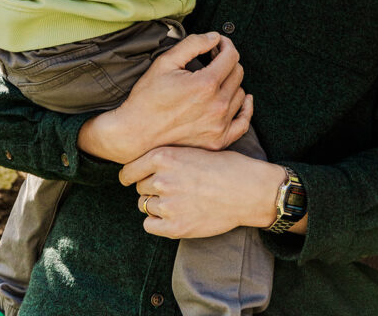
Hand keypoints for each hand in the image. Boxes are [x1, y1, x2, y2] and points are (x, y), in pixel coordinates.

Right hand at [77, 32, 252, 163]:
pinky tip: (242, 99)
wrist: (135, 133)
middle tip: (212, 59)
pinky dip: (245, 109)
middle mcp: (217, 105)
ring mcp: (219, 125)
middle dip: (227, 61)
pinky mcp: (218, 141)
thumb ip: (193, 44)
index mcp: (206, 84)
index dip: (225, 44)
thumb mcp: (166, 62)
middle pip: (238, 73)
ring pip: (240, 94)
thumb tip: (215, 37)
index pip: (231, 56)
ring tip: (214, 80)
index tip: (217, 44)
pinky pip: (243, 123)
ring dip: (231, 83)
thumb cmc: (148, 96)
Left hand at [119, 147, 284, 238]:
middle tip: (170, 187)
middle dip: (150, 187)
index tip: (132, 178)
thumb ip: (168, 158)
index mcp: (164, 156)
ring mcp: (167, 205)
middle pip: (139, 187)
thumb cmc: (225, 166)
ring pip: (144, 205)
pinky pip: (149, 225)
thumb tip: (144, 168)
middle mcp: (162, 179)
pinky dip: (158, 221)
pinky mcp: (175, 227)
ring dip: (155, 203)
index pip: (129, 169)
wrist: (247, 189)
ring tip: (176, 200)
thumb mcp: (193, 149)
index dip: (131, 174)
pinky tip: (174, 215)